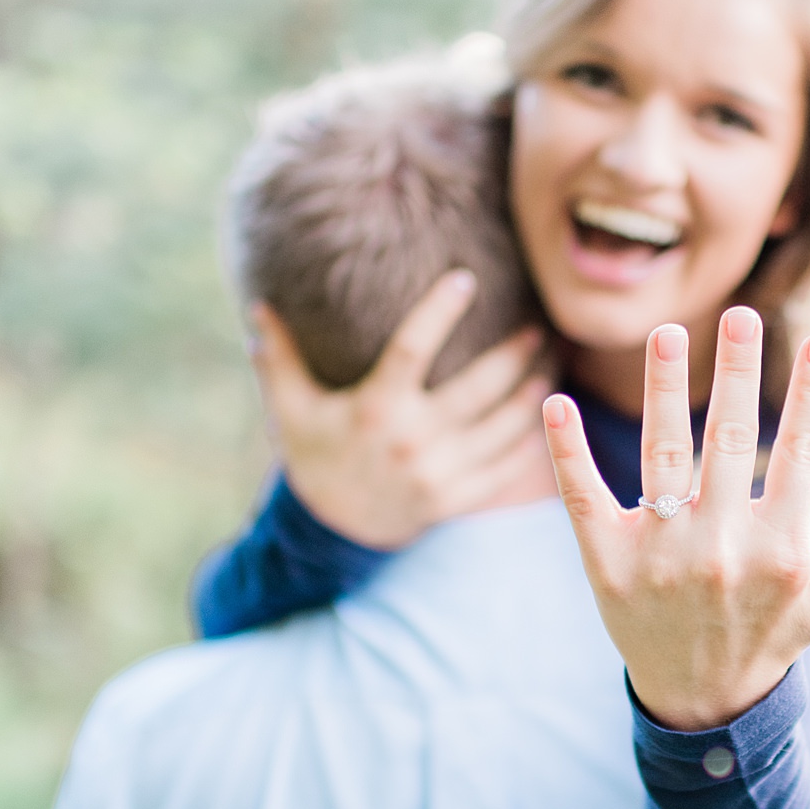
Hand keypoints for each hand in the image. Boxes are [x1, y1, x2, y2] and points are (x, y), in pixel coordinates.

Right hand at [250, 273, 552, 548]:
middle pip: (480, 387)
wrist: (332, 531)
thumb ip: (280, 357)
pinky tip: (547, 413)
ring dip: (534, 392)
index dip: (439, 310)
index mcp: (375, 408)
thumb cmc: (315, 455)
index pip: (412, 348)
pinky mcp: (457, 500)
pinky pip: (507, 467)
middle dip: (516, 353)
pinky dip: (531, 440)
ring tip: (552, 362)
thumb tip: (257, 304)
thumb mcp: (290, 409)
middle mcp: (412, 440)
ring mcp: (439, 474)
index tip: (466, 278)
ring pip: (504, 426)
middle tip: (539, 326)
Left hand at [542, 306, 809, 731]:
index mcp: (785, 550)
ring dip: (663, 391)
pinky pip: (584, 497)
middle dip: (738, 373)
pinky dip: (566, 452)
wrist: (701, 700)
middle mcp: (723, 549)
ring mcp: (662, 556)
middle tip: (740, 314)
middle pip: (732, 441)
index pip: (802, 455)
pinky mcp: (608, 564)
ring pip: (663, 455)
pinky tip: (554, 404)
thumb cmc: (777, 632)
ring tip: (667, 334)